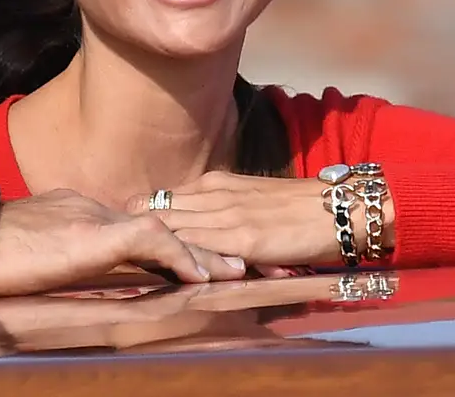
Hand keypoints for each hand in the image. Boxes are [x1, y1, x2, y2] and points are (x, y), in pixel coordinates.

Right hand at [0, 190, 246, 298]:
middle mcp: (91, 208)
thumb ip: (59, 258)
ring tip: (237, 271)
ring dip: (205, 253)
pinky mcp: (90, 233)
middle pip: (162, 225)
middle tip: (244, 262)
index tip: (208, 265)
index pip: (140, 227)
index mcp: (78, 212)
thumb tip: (76, 275)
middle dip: (205, 244)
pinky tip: (201, 276)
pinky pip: (149, 238)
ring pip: (166, 229)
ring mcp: (92, 217)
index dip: (179, 245)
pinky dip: (179, 256)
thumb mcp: (29, 255)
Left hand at [129, 171, 348, 269]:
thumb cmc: (296, 208)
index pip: (160, 199)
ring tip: (130, 264)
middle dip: (134, 234)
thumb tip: (190, 230)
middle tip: (114, 253)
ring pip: (172, 228)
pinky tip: (166, 271)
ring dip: (150, 248)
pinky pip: (203, 249)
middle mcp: (214, 195)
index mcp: (214, 184)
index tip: (123, 236)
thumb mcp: (248, 198)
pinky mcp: (245, 239)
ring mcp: (228, 216)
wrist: (340, 208)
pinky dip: (182, 259)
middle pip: (155, 212)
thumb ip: (218, 210)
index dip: (138, 219)